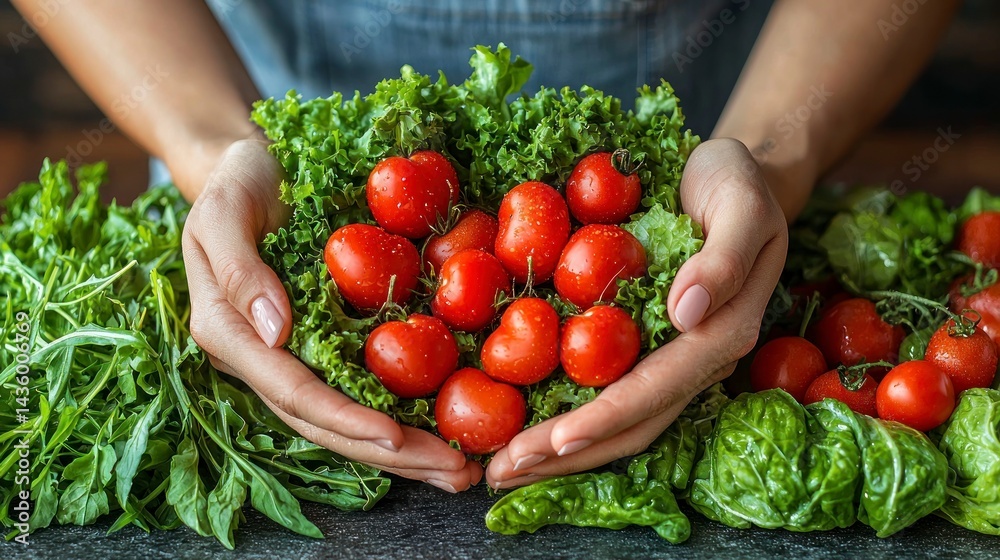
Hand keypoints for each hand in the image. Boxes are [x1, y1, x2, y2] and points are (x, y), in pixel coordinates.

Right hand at [181, 138, 481, 492]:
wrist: (253, 168)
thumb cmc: (234, 182)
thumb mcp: (223, 211)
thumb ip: (239, 269)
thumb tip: (275, 331)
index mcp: (233, 336)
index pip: (293, 392)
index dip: (345, 419)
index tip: (397, 437)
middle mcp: (266, 358)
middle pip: (329, 424)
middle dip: (392, 455)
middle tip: (456, 476)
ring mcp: (298, 355)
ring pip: (351, 418)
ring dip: (407, 451)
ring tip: (464, 472)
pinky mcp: (327, 342)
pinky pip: (366, 387)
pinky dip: (407, 414)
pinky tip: (449, 430)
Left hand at [486, 138, 788, 487]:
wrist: (738, 179)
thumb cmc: (739, 185)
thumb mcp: (744, 207)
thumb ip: (724, 260)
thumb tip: (686, 313)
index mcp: (721, 334)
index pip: (655, 391)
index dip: (603, 420)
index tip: (552, 442)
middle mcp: (696, 359)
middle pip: (631, 424)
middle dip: (567, 454)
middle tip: (502, 470)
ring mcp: (672, 357)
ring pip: (618, 420)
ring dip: (561, 451)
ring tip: (504, 467)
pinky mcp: (650, 345)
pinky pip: (608, 391)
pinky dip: (567, 415)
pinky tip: (526, 426)